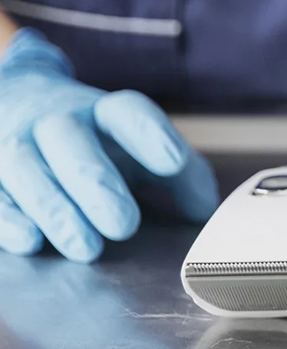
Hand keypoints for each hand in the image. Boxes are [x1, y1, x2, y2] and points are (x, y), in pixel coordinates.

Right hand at [0, 29, 217, 260]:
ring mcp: (16, 142)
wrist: (17, 100)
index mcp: (103, 112)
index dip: (150, 133)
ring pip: (24, 165)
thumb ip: (180, 174)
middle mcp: (57, 120)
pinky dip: (8, 217)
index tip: (172, 163)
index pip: (127, 111)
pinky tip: (30, 242)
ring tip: (85, 248)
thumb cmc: (96, 138)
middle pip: (71, 139)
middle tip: (125, 226)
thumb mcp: (140, 146)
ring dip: (54, 208)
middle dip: (97, 182)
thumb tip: (204, 210)